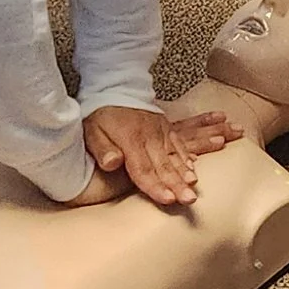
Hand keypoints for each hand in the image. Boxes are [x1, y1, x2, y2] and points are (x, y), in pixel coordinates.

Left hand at [80, 99, 239, 209]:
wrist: (115, 88)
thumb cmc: (101, 114)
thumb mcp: (93, 130)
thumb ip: (102, 149)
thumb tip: (111, 164)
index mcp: (131, 140)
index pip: (144, 169)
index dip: (156, 186)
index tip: (168, 199)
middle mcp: (150, 136)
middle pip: (164, 165)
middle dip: (177, 184)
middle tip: (189, 198)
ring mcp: (160, 131)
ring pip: (176, 154)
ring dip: (186, 171)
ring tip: (195, 183)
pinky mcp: (166, 127)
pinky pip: (181, 142)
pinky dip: (189, 155)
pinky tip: (194, 166)